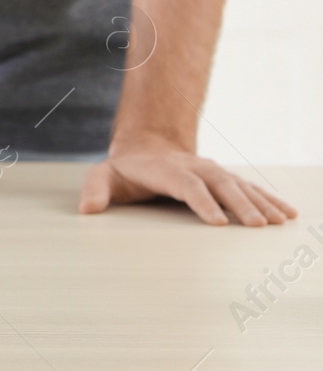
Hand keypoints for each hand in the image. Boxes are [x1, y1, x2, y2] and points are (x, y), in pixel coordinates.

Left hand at [80, 134, 297, 225]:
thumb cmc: (124, 171)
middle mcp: (193, 168)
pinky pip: (249, 188)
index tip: (218, 221)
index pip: (186, 185)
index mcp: (165, 170)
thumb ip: (95, 190)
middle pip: (219, 184)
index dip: (202, 202)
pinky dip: (269, 199)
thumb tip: (87, 209)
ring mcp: (211, 171)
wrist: (146, 149)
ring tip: (278, 221)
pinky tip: (287, 213)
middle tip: (257, 225)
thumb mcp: (103, 177)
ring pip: (239, 185)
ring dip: (260, 202)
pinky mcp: (223, 178)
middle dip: (239, 203)